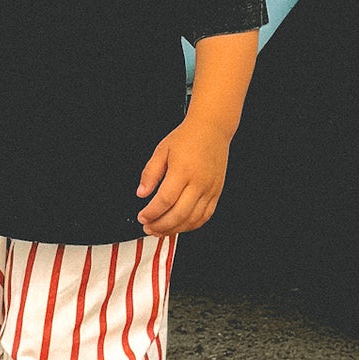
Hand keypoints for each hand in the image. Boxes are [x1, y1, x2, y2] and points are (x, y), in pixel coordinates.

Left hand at [135, 117, 230, 235]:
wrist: (212, 129)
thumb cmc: (188, 137)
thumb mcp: (162, 150)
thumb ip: (150, 173)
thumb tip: (142, 192)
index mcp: (183, 170)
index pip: (165, 200)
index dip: (151, 213)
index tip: (142, 216)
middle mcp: (199, 182)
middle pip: (179, 214)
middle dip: (160, 225)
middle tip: (148, 227)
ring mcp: (210, 189)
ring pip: (193, 219)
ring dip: (175, 229)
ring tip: (160, 230)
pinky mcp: (216, 193)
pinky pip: (205, 216)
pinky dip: (191, 225)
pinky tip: (179, 225)